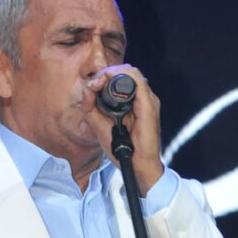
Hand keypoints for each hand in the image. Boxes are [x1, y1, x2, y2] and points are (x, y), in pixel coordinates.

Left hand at [82, 65, 163, 195]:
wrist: (137, 164)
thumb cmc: (122, 149)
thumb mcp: (100, 125)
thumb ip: (91, 107)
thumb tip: (87, 88)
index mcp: (132, 103)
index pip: (119, 79)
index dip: (103, 77)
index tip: (91, 85)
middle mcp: (141, 98)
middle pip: (125, 72)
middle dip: (106, 73)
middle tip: (93, 82)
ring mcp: (147, 100)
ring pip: (131, 72)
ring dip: (112, 72)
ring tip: (98, 81)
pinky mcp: (149, 104)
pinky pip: (137, 80)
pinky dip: (121, 75)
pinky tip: (108, 80)